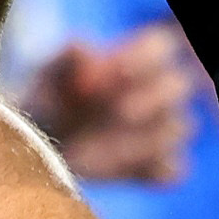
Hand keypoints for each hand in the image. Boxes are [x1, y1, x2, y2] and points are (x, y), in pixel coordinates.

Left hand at [17, 23, 198, 185]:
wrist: (38, 144)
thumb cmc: (50, 98)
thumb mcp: (48, 74)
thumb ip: (66, 57)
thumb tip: (85, 50)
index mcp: (138, 58)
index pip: (161, 47)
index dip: (141, 58)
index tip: (110, 72)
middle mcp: (159, 92)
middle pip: (179, 86)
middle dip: (150, 97)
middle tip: (118, 111)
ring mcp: (163, 131)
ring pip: (180, 127)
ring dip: (145, 137)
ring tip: (105, 146)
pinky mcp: (159, 168)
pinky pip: (174, 170)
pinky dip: (151, 171)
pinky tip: (117, 169)